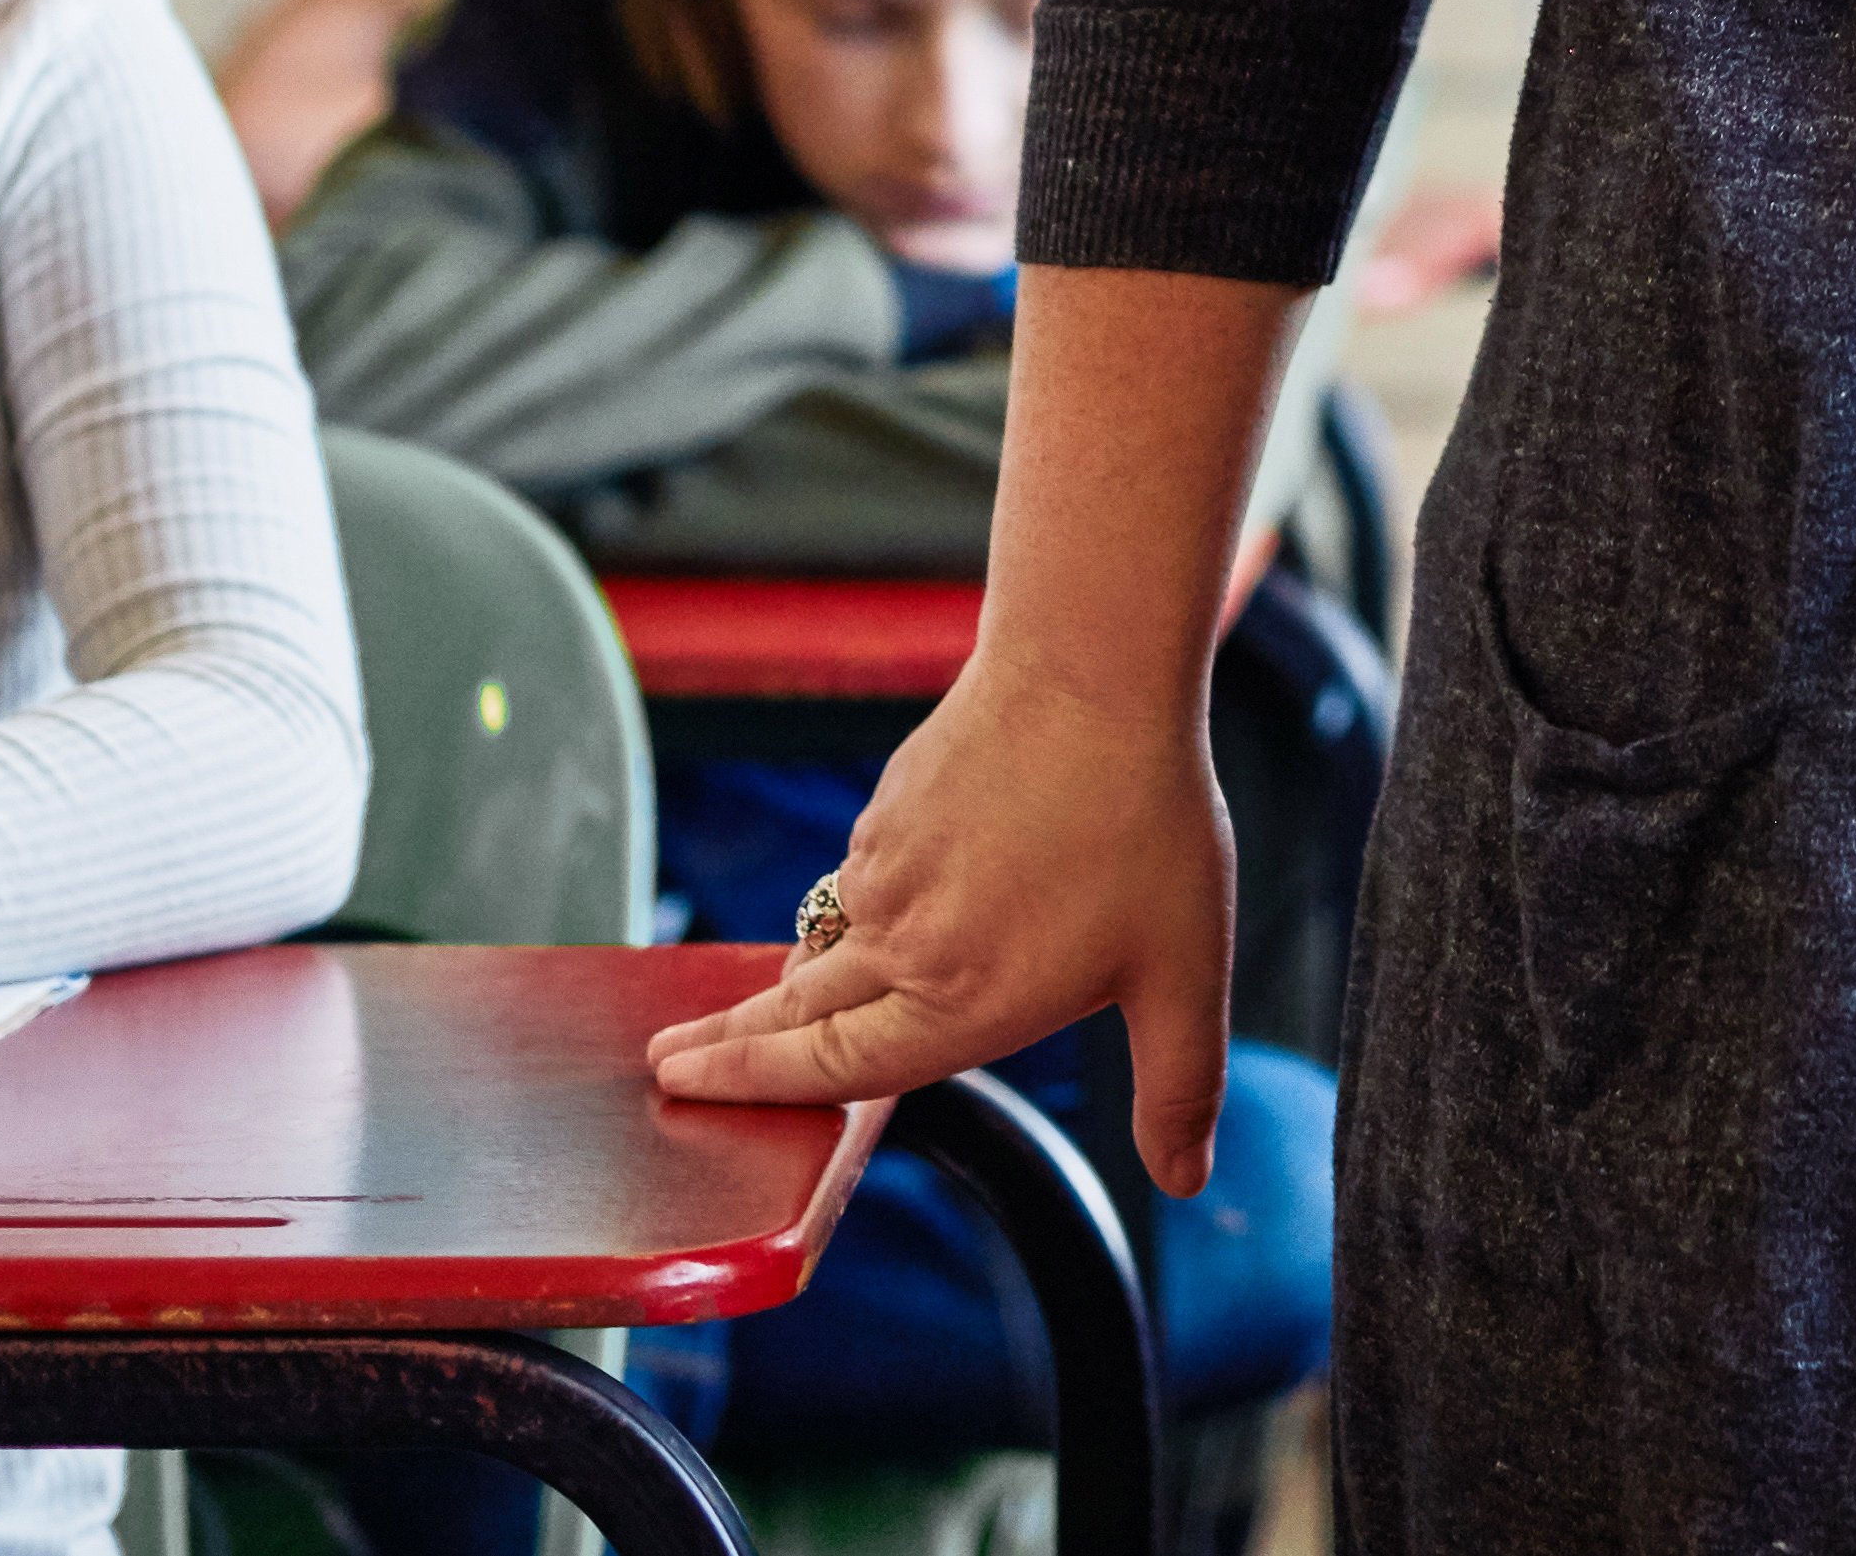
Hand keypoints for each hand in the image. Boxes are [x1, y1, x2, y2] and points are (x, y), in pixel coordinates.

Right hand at [650, 654, 1244, 1190]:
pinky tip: (892, 896)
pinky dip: (856, 902)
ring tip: (780, 998)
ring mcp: (884, 870)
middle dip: (729, 1044)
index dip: (753, 1085)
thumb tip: (1185, 1176)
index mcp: (959, 1004)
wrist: (1092, 679)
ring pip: (826, 939)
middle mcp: (902, 946)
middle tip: (669, 1061)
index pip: (831, 1069)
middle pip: (796, 1012)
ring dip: (800, 976)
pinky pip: (857, 874)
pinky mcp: (885, 806)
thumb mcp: (1186, 972)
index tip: (685, 1085)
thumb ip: (1181, 1083)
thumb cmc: (1144, 823)